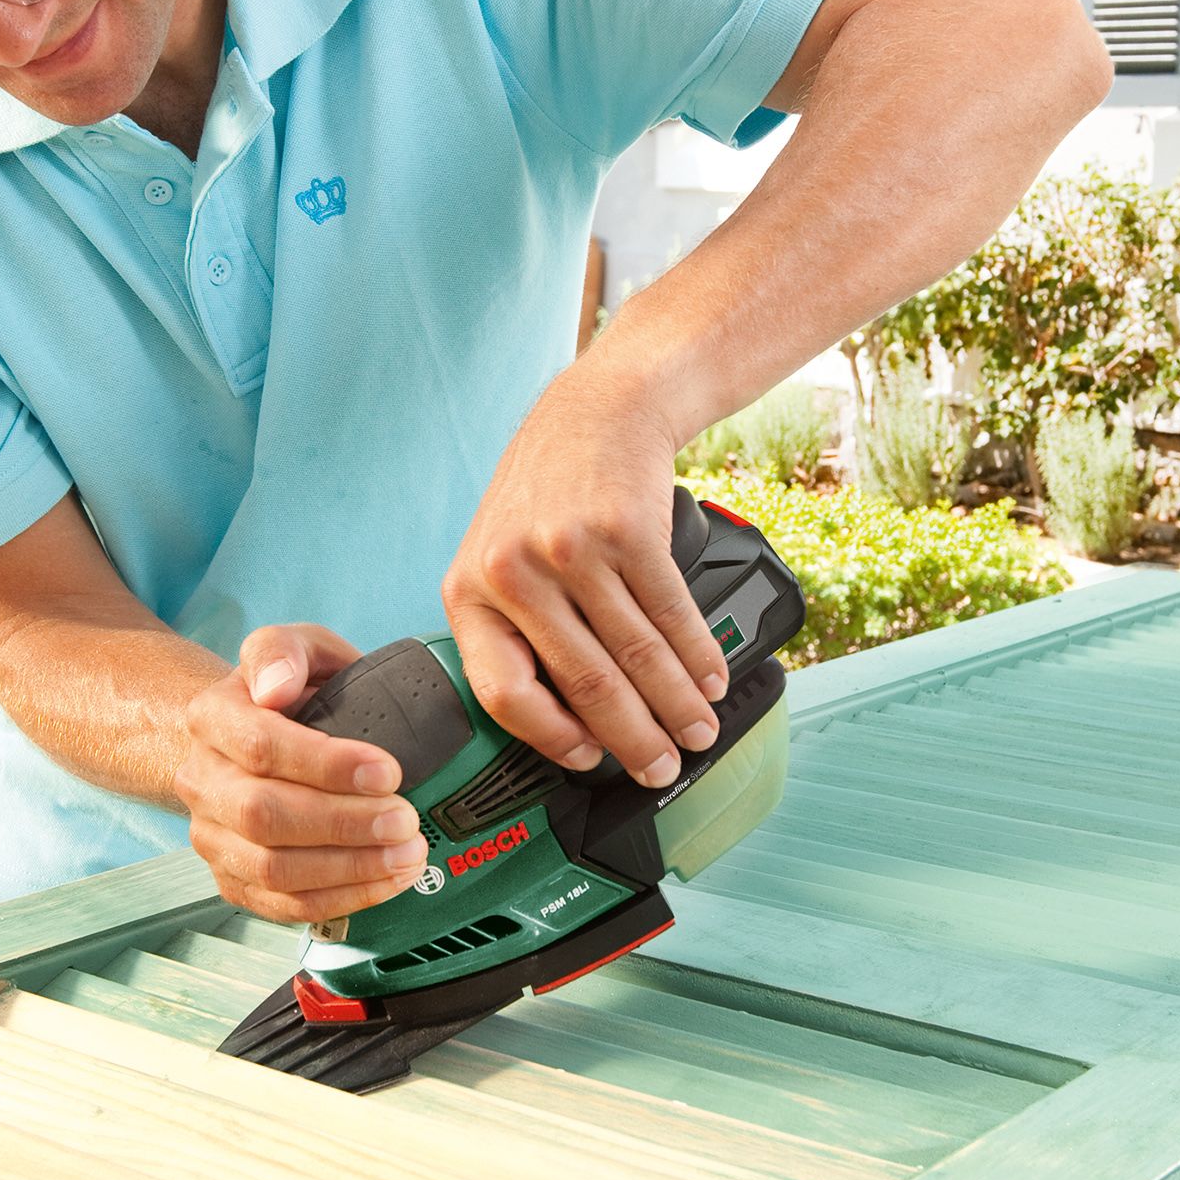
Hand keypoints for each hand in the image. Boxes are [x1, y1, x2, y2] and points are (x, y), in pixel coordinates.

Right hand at [176, 622, 430, 922]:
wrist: (251, 737)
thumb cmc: (285, 692)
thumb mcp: (290, 647)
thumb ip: (282, 650)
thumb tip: (276, 686)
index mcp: (211, 718)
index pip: (261, 746)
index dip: (327, 764)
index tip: (388, 770)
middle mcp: (202, 781)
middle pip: (263, 815)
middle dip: (344, 824)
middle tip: (406, 820)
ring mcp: (213, 836)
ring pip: (273, 869)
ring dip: (349, 868)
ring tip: (407, 853)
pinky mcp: (233, 879)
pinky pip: (281, 904)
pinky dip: (340, 898)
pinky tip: (385, 881)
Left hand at [441, 368, 727, 788]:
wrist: (597, 412)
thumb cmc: (545, 495)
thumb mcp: (497, 557)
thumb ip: (513, 629)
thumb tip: (563, 723)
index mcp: (469, 590)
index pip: (502, 691)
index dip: (550, 738)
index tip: (587, 760)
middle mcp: (514, 571)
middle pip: (584, 681)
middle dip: (634, 738)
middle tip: (662, 767)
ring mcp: (572, 549)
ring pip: (636, 653)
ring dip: (676, 704)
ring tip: (698, 733)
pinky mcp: (628, 530)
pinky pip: (671, 613)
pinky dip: (698, 656)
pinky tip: (710, 680)